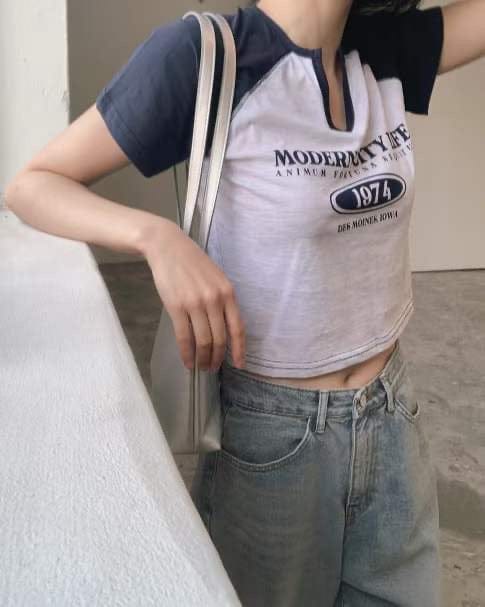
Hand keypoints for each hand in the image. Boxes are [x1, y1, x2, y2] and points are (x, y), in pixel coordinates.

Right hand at [143, 219, 245, 372]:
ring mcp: (195, 304)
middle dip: (217, 358)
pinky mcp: (176, 307)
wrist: (167, 246)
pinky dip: (186, 353)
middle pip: (220, 338)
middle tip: (212, 368)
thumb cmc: (192, 262)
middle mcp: (214, 299)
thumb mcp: (216, 278)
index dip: (239, 349)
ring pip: (203, 341)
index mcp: (228, 292)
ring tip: (200, 367)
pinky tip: (187, 361)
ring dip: (203, 358)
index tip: (239, 364)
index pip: (237, 328)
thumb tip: (225, 328)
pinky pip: (184, 337)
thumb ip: (222, 300)